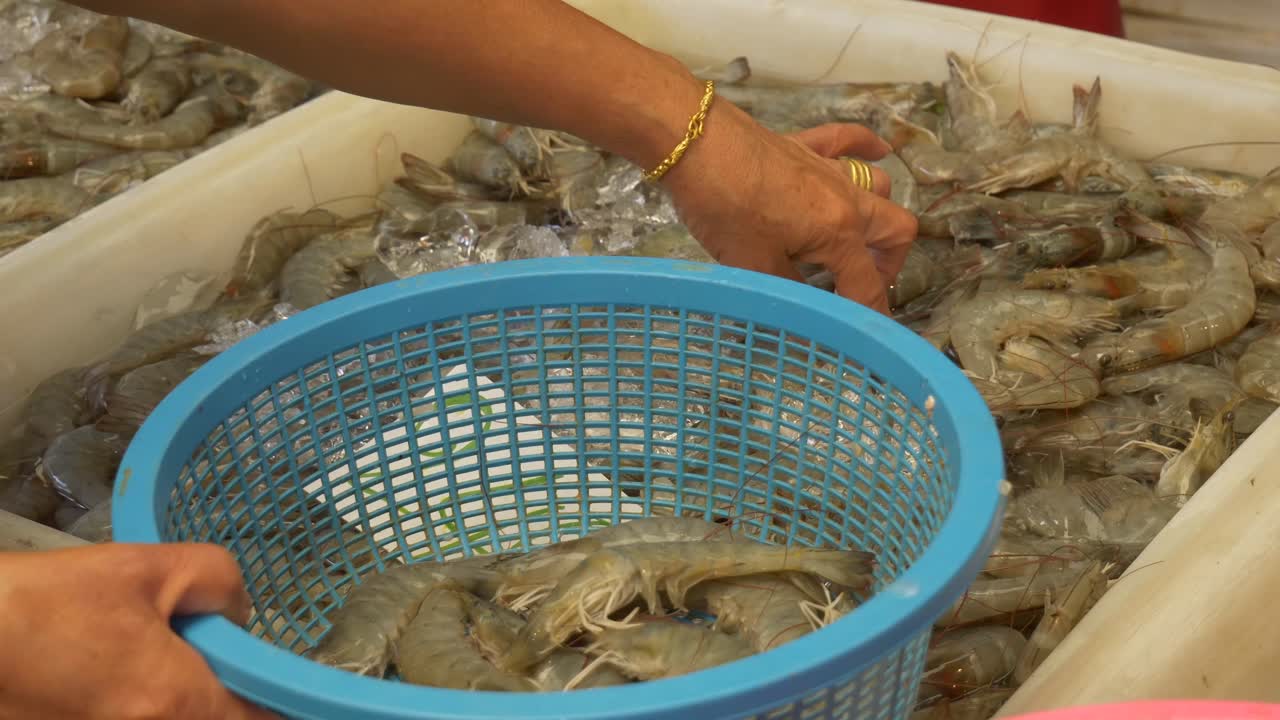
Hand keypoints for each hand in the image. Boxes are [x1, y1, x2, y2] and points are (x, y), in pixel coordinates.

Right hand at [0, 543, 278, 719]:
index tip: (278, 684)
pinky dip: (145, 703)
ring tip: (144, 660)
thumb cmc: (49, 601)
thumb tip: (239, 615)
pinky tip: (117, 675)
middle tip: (206, 659)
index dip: (275, 703)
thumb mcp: (146, 568)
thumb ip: (216, 582)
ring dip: (181, 699)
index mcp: (174, 700)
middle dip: (222, 697)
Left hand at [662, 101, 918, 313]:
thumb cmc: (724, 209)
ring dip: (876, 215)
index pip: (867, 282)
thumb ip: (789, 293)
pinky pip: (849, 140)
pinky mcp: (804, 144)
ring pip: (878, 187)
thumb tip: (805, 318)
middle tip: (859, 286)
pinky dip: (867, 148)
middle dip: (888, 264)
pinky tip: (877, 152)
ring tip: (858, 239)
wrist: (693, 141)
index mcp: (838, 231)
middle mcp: (846, 197)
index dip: (870, 315)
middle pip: (895, 230)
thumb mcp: (753, 266)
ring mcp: (828, 166)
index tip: (866, 337)